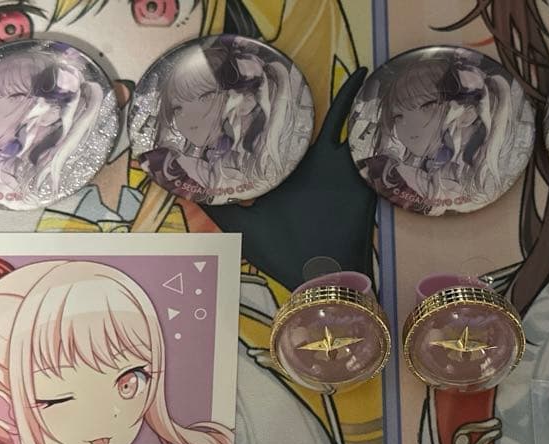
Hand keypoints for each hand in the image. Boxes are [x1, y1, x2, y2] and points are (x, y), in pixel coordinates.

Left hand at [201, 69, 377, 289]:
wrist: (321, 272)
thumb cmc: (280, 253)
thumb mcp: (240, 227)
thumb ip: (215, 205)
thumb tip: (178, 186)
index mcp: (283, 175)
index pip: (274, 137)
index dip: (268, 115)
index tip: (256, 89)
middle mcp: (309, 166)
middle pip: (307, 123)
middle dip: (305, 99)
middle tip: (298, 66)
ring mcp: (334, 166)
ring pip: (340, 122)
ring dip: (347, 97)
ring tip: (354, 70)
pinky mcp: (355, 171)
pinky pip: (361, 136)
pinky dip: (367, 114)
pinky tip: (371, 89)